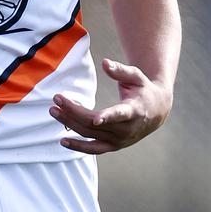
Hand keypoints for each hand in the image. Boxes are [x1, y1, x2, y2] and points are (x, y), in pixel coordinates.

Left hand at [49, 58, 172, 154]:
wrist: (156, 112)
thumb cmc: (143, 89)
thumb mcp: (136, 76)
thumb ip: (120, 70)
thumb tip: (105, 63)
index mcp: (135, 111)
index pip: (120, 115)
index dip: (108, 117)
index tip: (95, 119)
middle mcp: (126, 129)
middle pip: (95, 124)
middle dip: (74, 112)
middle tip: (57, 99)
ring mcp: (120, 140)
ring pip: (90, 135)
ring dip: (70, 124)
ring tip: (54, 112)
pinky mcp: (114, 146)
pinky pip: (94, 149)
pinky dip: (78, 146)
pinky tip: (63, 141)